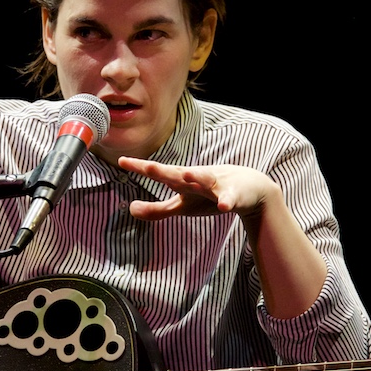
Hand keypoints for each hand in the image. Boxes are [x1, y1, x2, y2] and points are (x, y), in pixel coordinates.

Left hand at [118, 156, 278, 220]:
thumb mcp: (182, 205)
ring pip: (205, 180)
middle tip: (146, 166)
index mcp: (182, 180)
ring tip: (187, 174)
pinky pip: (230, 199)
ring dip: (196, 177)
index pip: (158, 173)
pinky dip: (227, 201)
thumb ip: (157, 209)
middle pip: (177, 174)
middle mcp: (196, 178)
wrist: (249, 191)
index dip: (140, 168)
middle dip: (162, 170)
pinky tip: (224, 205)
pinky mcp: (234, 195)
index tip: (121, 161)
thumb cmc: (209, 195)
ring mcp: (216, 185)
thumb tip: (130, 209)